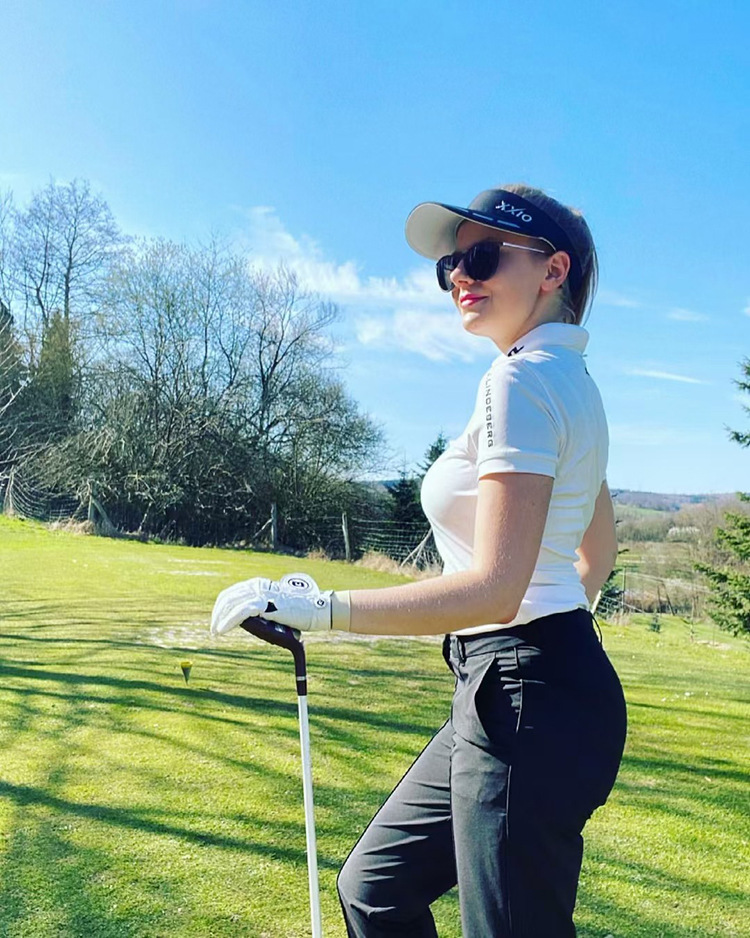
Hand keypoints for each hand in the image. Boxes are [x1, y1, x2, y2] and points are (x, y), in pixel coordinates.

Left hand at [211, 572, 331, 635]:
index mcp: (259, 584)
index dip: (221, 607)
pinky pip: (239, 612)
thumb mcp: (276, 609)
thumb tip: (246, 623)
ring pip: (230, 604)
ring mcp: (260, 593)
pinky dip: (227, 622)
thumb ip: (261, 612)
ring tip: (215, 632)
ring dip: (219, 619)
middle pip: (228, 597)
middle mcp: (257, 585)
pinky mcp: (264, 604)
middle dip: (217, 614)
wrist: (316, 611)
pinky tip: (221, 630)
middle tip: (213, 629)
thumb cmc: (299, 613)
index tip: (217, 620)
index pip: (232, 593)